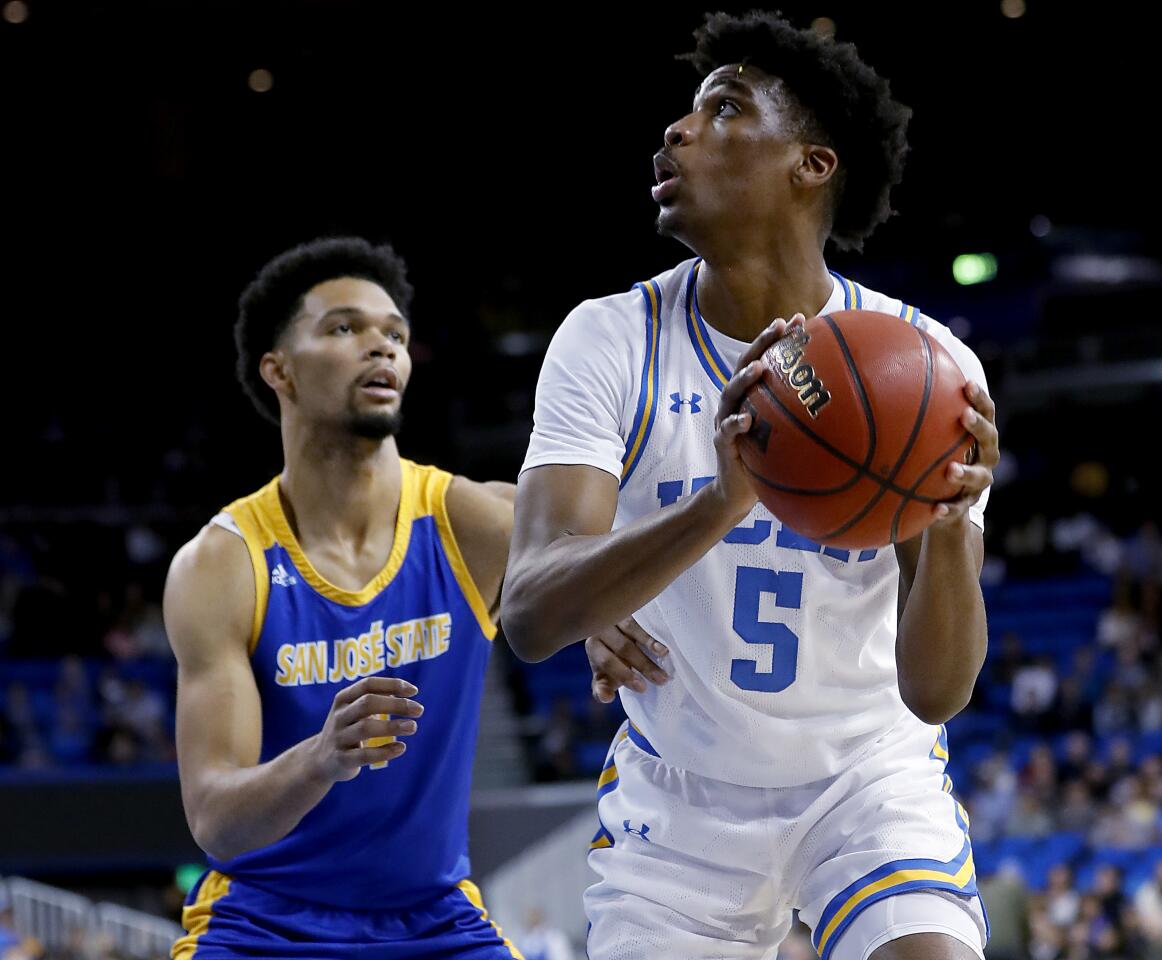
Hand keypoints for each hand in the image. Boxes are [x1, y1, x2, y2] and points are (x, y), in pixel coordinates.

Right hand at [310, 676, 423, 781]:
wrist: (319, 761)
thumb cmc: (348, 729)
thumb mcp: (355, 710)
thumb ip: (376, 699)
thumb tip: (408, 692)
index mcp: (343, 699)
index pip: (368, 684)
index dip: (392, 685)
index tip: (414, 691)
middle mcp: (339, 716)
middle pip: (368, 704)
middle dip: (396, 705)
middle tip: (419, 710)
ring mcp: (339, 738)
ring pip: (365, 728)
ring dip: (393, 726)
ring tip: (413, 727)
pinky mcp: (342, 760)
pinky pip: (364, 755)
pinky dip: (385, 751)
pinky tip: (401, 747)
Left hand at [585, 618, 669, 703]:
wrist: (616, 633)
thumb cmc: (611, 659)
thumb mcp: (605, 675)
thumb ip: (602, 688)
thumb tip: (605, 697)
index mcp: (594, 646)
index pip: (607, 661)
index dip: (624, 675)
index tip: (643, 688)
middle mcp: (602, 628)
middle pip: (623, 647)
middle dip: (643, 665)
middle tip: (661, 680)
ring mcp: (617, 614)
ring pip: (632, 629)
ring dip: (650, 644)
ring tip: (665, 657)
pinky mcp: (630, 606)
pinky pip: (641, 616)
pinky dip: (653, 630)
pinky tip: (664, 643)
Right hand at [710, 314, 802, 519]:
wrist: (738, 493)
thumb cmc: (769, 462)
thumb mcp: (791, 438)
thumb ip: (809, 420)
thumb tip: (855, 409)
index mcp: (754, 396)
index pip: (765, 358)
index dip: (779, 338)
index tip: (800, 318)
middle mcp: (737, 402)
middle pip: (745, 365)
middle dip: (761, 344)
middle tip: (778, 327)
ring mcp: (725, 421)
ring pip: (731, 393)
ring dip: (744, 378)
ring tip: (760, 368)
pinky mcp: (721, 443)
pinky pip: (727, 431)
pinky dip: (735, 423)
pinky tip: (746, 420)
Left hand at [932, 380, 998, 526]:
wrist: (949, 503)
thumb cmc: (939, 458)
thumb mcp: (934, 438)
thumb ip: (923, 416)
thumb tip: (896, 380)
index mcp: (980, 437)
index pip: (986, 413)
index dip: (979, 399)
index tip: (967, 384)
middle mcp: (986, 457)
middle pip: (989, 438)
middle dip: (978, 426)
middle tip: (964, 415)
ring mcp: (979, 482)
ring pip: (979, 477)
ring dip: (966, 472)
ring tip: (951, 470)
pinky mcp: (967, 505)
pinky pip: (959, 509)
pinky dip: (949, 509)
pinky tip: (936, 509)